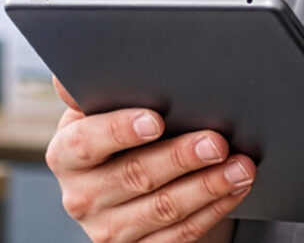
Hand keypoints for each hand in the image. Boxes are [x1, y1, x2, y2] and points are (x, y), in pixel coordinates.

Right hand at [44, 77, 255, 242]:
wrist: (119, 189)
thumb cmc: (113, 139)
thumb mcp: (95, 114)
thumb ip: (92, 93)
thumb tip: (70, 76)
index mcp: (65, 156)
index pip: (87, 143)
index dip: (120, 130)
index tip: (157, 119)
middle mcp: (81, 197)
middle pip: (134, 176)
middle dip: (180, 157)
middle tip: (216, 141)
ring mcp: (109, 230)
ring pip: (164, 209)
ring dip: (208, 186)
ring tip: (239, 165)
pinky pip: (181, 234)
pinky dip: (214, 208)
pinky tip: (234, 188)